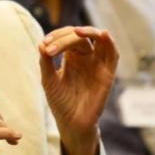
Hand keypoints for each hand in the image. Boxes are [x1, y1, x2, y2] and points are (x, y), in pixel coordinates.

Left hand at [39, 26, 117, 143]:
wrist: (71, 123)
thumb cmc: (60, 102)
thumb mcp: (49, 80)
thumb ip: (45, 62)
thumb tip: (41, 43)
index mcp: (71, 56)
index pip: (67, 36)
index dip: (56, 36)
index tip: (44, 45)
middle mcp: (86, 57)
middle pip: (80, 36)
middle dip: (65, 38)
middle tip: (51, 48)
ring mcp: (98, 64)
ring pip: (100, 39)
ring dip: (91, 31)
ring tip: (77, 31)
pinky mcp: (108, 74)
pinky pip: (113, 54)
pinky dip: (110, 42)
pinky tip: (104, 34)